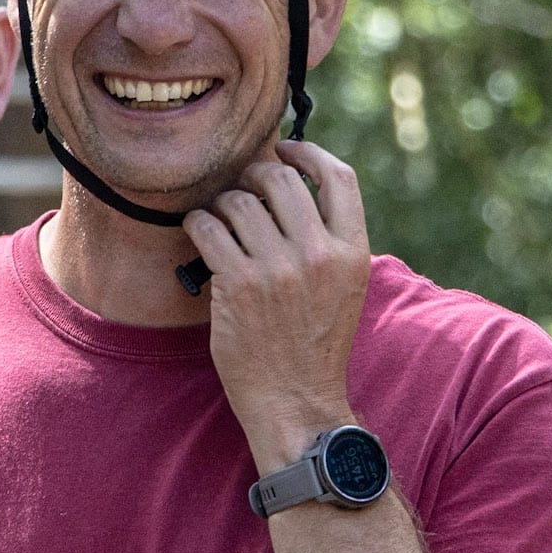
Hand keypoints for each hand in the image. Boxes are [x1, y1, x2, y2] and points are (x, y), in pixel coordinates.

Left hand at [181, 141, 371, 472]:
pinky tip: (200, 234)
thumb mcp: (343, 289)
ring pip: (239, 200)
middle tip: (241, 187)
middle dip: (255, 174)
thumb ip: (327, 240)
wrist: (296, 403)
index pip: (338, 177)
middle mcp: (318, 254)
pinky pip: (208, 227)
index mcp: (352, 252)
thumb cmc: (313, 347)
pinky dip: (198, 224)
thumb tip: (291, 187)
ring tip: (218, 222)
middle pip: (281, 178)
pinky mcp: (238, 284)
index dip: (307, 152)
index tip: (286, 149)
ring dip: (222, 204)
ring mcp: (278, 268)